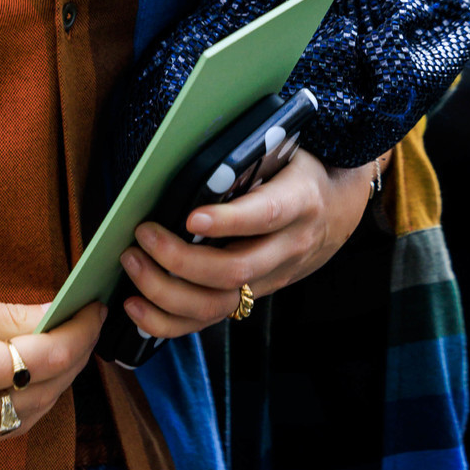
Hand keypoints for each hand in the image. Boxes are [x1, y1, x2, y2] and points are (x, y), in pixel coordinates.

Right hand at [0, 276, 105, 459]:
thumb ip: (4, 317)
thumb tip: (54, 316)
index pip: (46, 360)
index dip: (79, 334)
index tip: (93, 309)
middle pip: (40, 397)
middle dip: (69, 362)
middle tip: (79, 326)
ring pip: (17, 424)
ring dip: (43, 391)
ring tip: (52, 352)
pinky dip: (7, 408)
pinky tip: (9, 380)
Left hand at [116, 148, 381, 339]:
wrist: (336, 209)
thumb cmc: (296, 170)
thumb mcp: (285, 150)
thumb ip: (246, 155)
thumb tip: (185, 147)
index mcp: (299, 202)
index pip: (266, 215)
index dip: (230, 221)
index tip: (190, 217)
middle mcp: (287, 248)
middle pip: (234, 269)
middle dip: (180, 259)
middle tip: (142, 235)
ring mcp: (271, 279)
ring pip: (218, 304)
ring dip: (166, 291)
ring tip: (132, 263)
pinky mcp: (252, 298)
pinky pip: (209, 321)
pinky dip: (168, 322)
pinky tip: (136, 308)